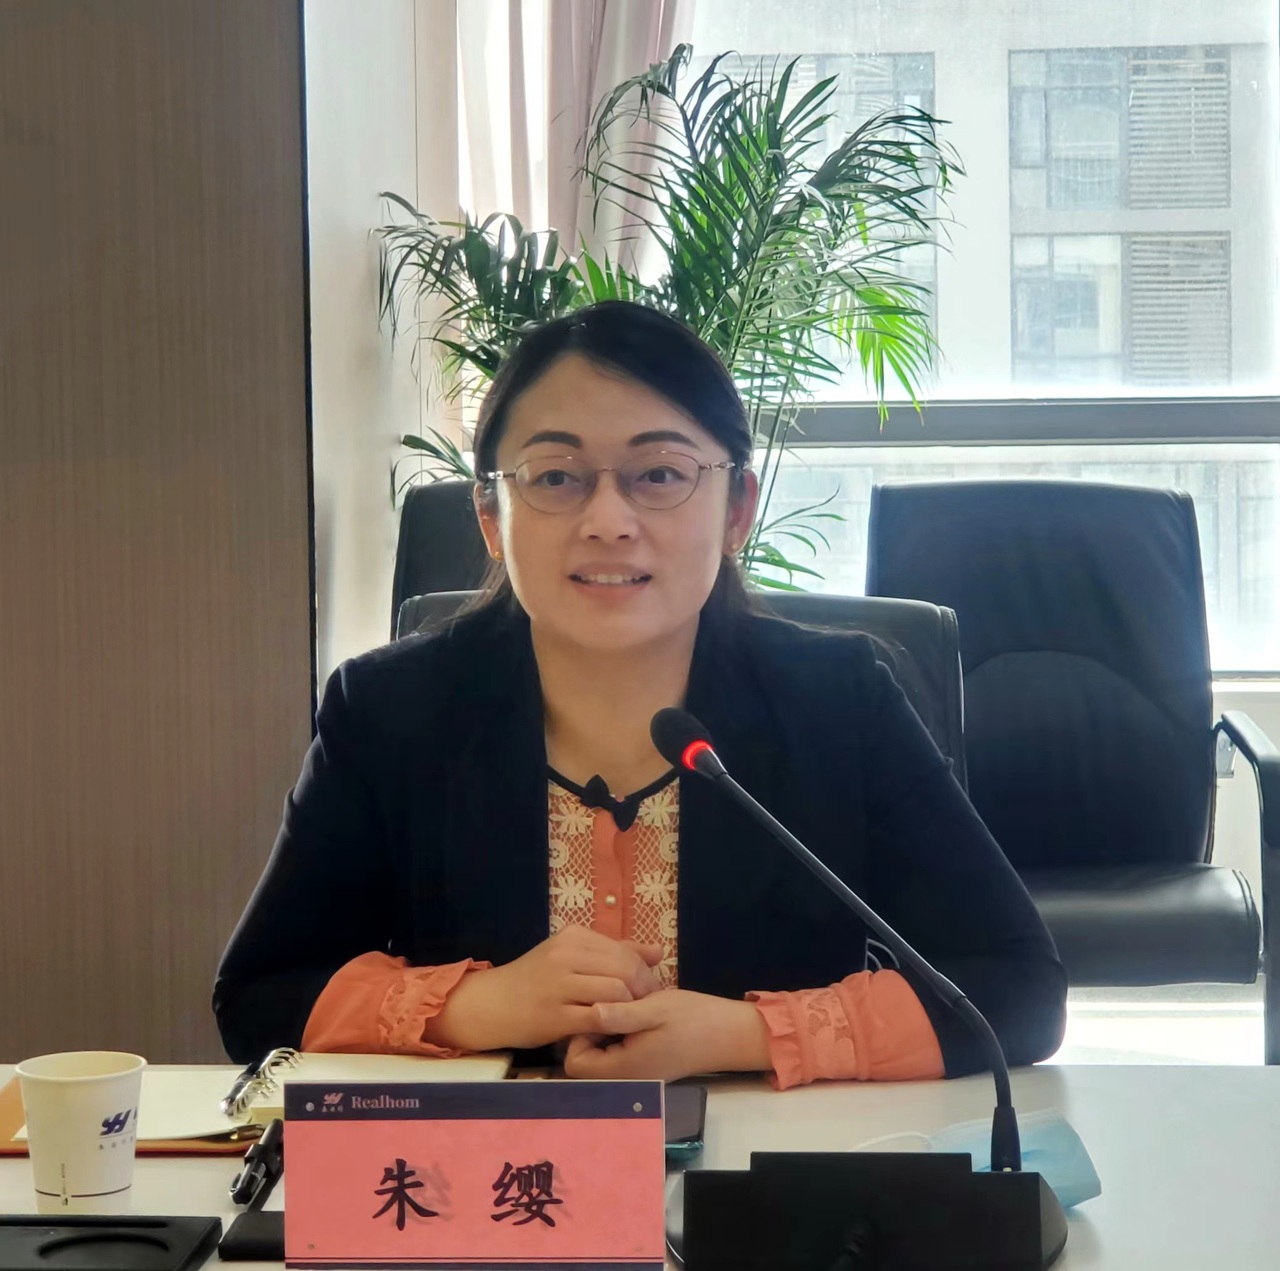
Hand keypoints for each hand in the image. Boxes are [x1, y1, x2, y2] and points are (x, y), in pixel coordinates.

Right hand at [423, 926, 663, 1051]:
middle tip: (646, 1010)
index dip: (645, 975)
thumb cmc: (535, 980)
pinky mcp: (554, 1015)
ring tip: (630, 1021)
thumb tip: (658, 952)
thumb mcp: (571, 956)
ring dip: (630, 1010)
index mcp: (573, 936)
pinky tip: (611, 1032)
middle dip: (644, 993)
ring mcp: (559, 985)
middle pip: (626, 972)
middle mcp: (566, 955)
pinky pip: (597, 1019)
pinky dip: (611, 1026)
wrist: (491, 1004)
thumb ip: (615, 952)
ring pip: (616, 994)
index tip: (649, 992)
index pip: (626, 953)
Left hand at [562, 989, 772, 1082]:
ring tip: (619, 1002)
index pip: (575, 1062)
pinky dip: (616, 1032)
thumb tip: (589, 1010)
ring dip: (604, 1029)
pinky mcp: (642, 1063)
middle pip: (584, 1059)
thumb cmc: (692, 1020)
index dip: (578, 1033)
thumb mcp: (656, 1010)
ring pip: (599, 1053)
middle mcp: (624, 1077)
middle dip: (590, 1029)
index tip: (596, 1008)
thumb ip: (621, 1014)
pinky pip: (615, 1051)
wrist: (728, 1034)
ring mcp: (633, 1073)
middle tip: (606, 1001)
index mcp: (623, 1068)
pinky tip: (630, 1010)